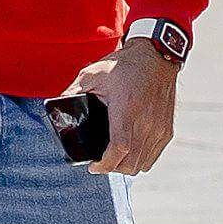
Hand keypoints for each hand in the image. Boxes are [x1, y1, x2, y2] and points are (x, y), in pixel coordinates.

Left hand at [69, 39, 180, 175]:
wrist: (157, 56)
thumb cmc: (125, 65)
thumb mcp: (94, 73)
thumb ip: (74, 90)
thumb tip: (55, 105)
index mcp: (127, 109)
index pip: (119, 149)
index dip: (105, 164)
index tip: (93, 166)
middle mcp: (146, 122)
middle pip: (130, 163)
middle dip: (111, 168)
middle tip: (100, 161)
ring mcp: (159, 128)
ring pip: (141, 164)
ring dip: (125, 166)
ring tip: (113, 159)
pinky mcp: (167, 129)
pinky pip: (152, 157)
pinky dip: (139, 160)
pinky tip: (130, 153)